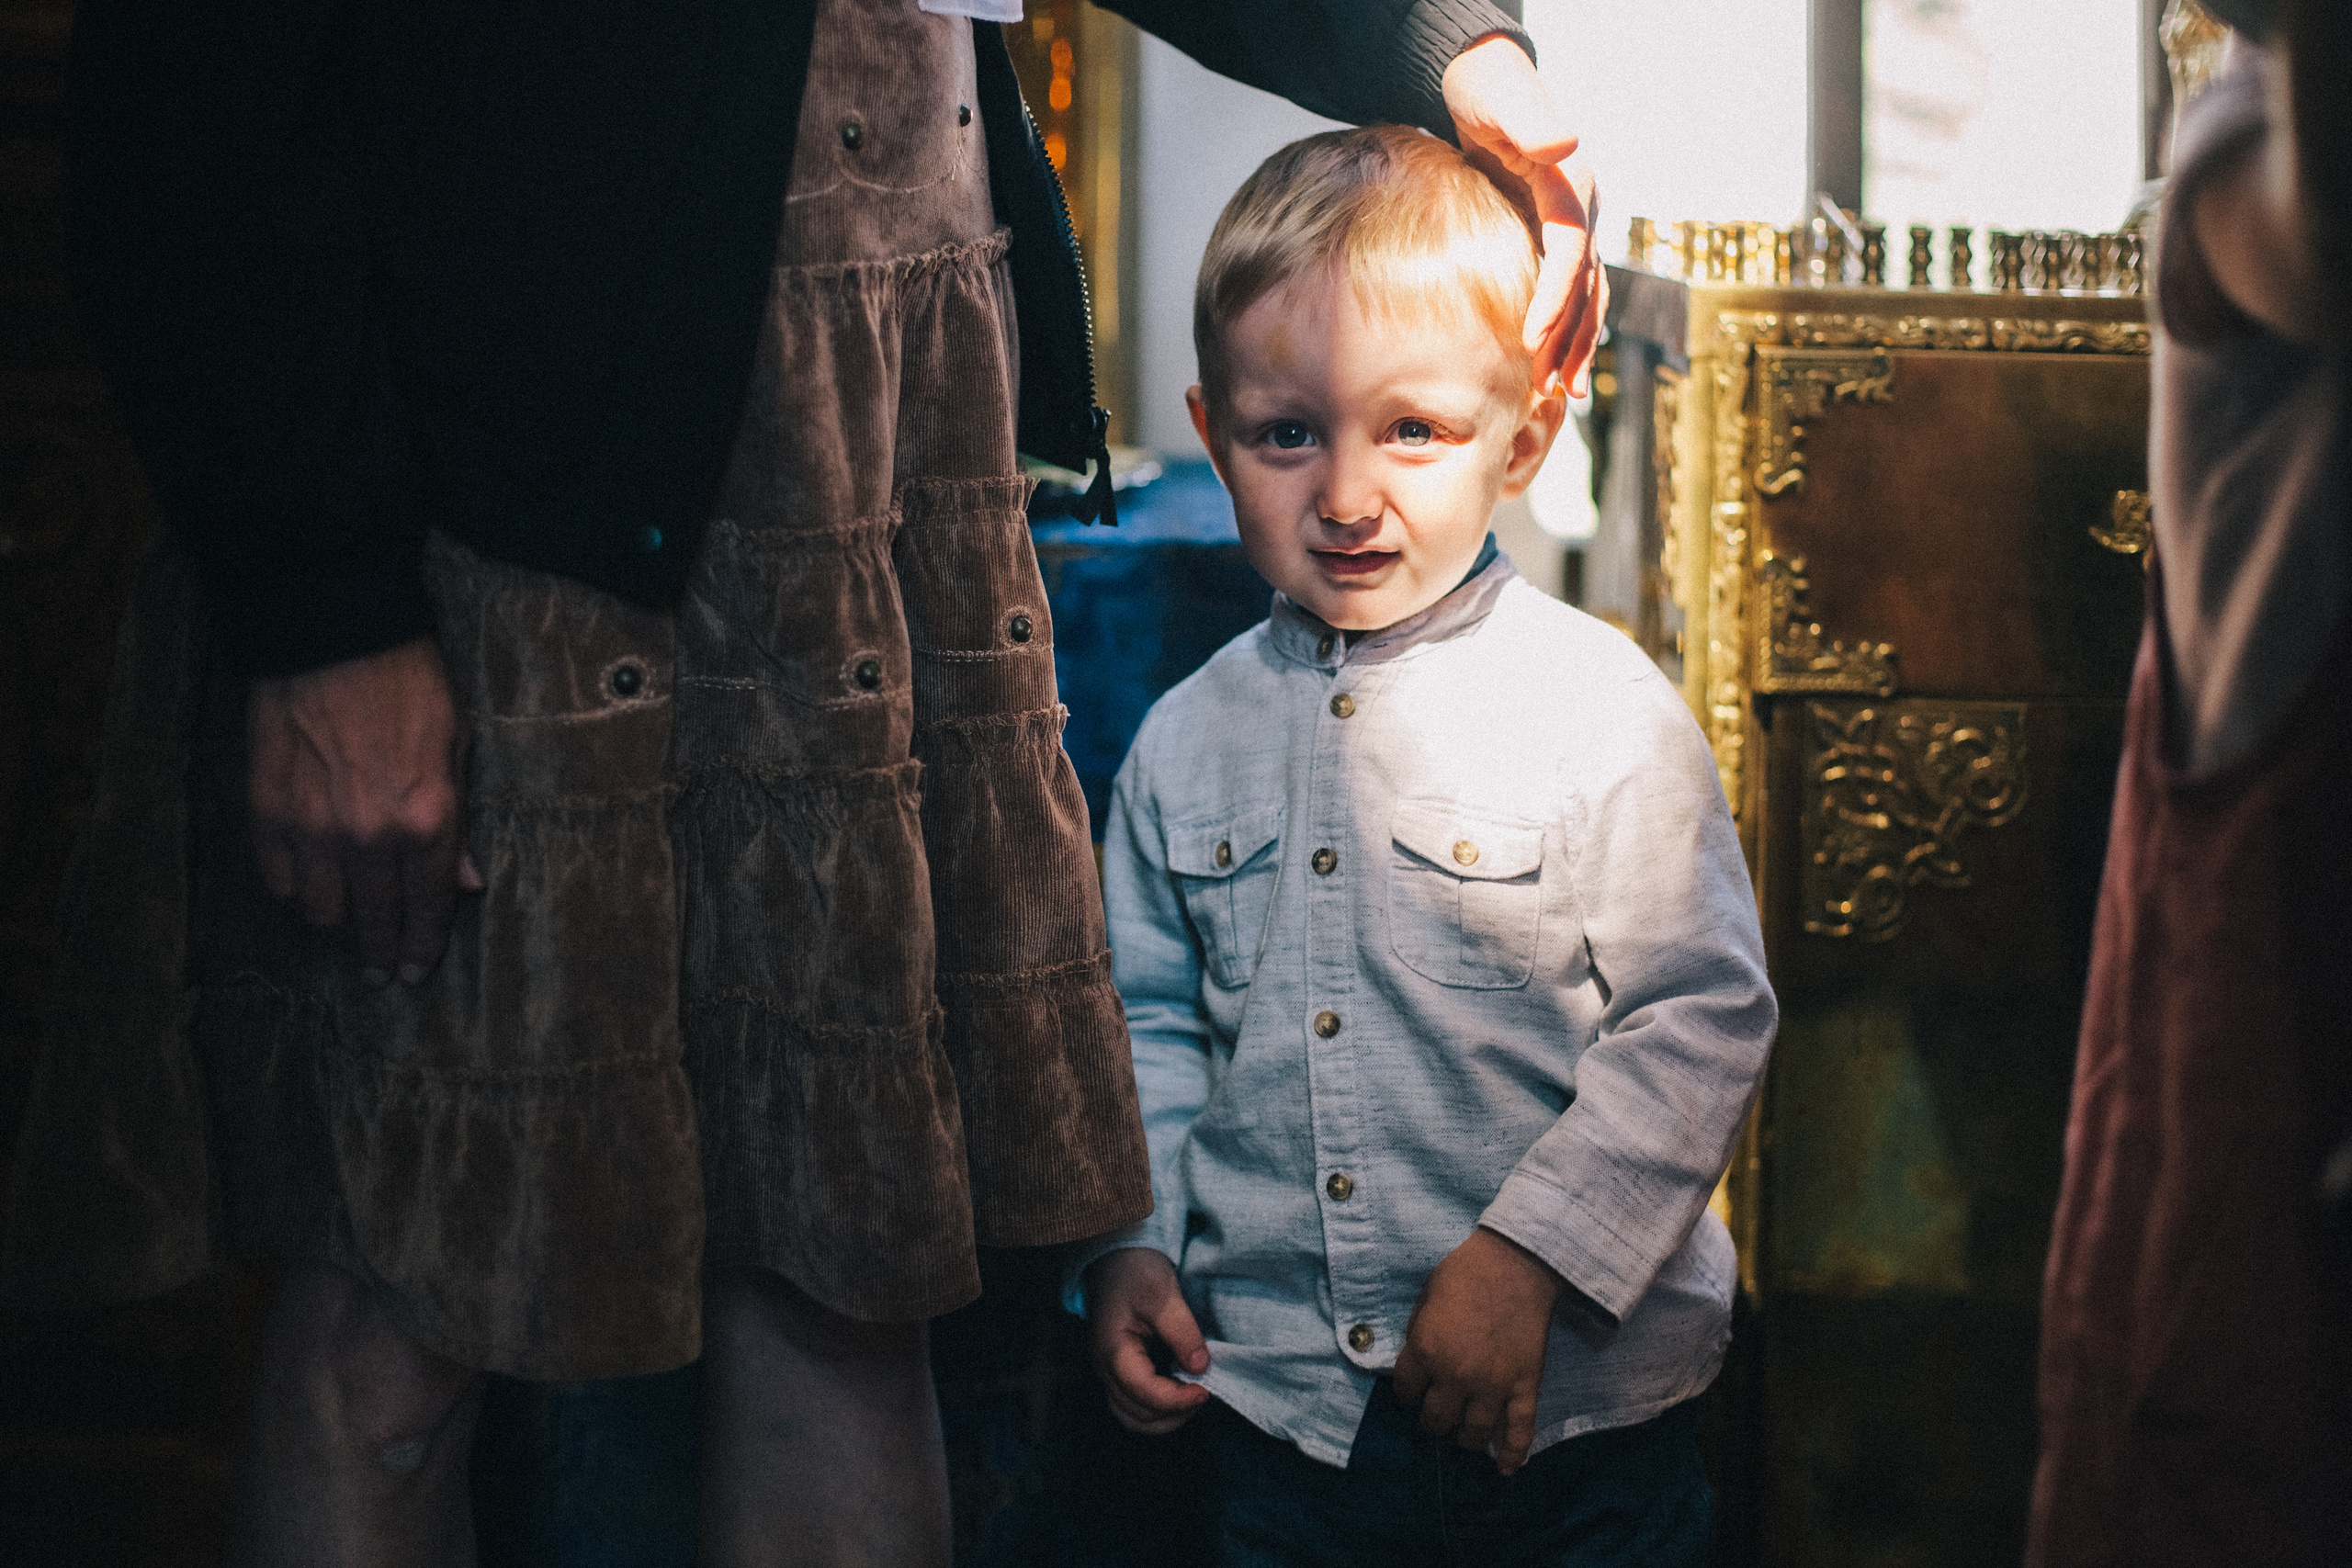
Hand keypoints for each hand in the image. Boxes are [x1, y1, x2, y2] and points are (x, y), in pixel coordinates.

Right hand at [246, 637, 482, 986]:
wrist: (334, 637)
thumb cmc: (408, 685)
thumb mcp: (457, 750)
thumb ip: (458, 824)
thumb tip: (466, 883)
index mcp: (426, 820)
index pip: (426, 907)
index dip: (422, 946)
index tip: (416, 971)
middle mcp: (368, 836)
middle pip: (374, 920)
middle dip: (382, 954)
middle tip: (383, 975)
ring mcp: (312, 828)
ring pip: (321, 910)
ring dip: (337, 929)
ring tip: (348, 936)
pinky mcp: (266, 812)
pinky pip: (279, 879)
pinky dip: (295, 894)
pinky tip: (308, 895)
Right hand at [1083, 1247, 1212, 1434]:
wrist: (1115, 1254)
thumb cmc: (1135, 1270)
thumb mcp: (1163, 1297)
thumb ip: (1182, 1334)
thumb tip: (1201, 1368)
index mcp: (1113, 1351)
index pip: (1144, 1393)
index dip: (1177, 1400)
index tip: (1205, 1389)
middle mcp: (1104, 1368)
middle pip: (1136, 1415)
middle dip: (1173, 1413)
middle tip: (1203, 1394)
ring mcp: (1108, 1370)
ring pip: (1132, 1416)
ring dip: (1163, 1417)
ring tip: (1191, 1397)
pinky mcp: (1116, 1368)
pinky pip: (1132, 1403)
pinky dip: (1156, 1408)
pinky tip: (1177, 1391)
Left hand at [1393, 1227, 1562, 1474]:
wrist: (1517, 1262)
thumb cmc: (1465, 1272)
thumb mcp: (1425, 1298)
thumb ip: (1417, 1335)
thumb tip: (1415, 1363)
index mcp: (1425, 1351)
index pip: (1405, 1393)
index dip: (1408, 1392)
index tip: (1415, 1389)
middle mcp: (1455, 1376)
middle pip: (1436, 1422)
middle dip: (1434, 1420)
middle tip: (1439, 1414)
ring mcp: (1492, 1385)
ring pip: (1473, 1434)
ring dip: (1465, 1439)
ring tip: (1463, 1435)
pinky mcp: (1524, 1386)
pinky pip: (1520, 1430)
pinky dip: (1514, 1453)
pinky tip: (1506, 1469)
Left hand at [1442, 35, 1607, 396]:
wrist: (1486, 81)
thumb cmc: (1486, 89)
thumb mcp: (1500, 97)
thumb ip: (1528, 120)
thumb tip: (1562, 143)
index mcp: (1571, 185)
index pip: (1571, 252)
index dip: (1555, 297)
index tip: (1531, 339)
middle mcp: (1582, 208)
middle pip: (1586, 285)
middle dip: (1570, 339)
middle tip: (1550, 389)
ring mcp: (1573, 224)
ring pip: (1586, 295)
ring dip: (1576, 345)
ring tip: (1561, 394)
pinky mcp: (1555, 236)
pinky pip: (1570, 291)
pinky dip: (1566, 328)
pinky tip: (1551, 364)